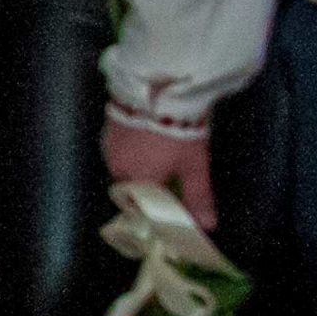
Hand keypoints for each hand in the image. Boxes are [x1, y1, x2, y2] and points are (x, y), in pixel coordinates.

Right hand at [104, 119, 220, 228]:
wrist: (158, 89)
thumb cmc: (177, 132)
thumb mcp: (194, 166)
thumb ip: (197, 196)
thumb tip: (206, 226)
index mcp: (136, 180)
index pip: (138, 205)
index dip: (150, 207)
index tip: (163, 206)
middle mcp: (117, 165)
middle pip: (128, 185)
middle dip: (143, 185)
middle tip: (165, 179)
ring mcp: (110, 143)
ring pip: (121, 164)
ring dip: (136, 165)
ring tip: (158, 155)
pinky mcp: (109, 125)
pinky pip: (118, 146)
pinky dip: (130, 148)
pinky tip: (147, 138)